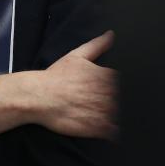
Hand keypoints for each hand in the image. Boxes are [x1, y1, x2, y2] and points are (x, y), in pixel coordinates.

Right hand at [0, 30, 116, 139]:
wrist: (37, 96)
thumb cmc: (56, 76)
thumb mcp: (76, 57)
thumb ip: (97, 45)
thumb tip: (112, 34)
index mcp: (107, 76)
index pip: (126, 82)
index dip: (125, 86)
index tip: (115, 89)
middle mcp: (108, 94)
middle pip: (126, 99)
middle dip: (121, 100)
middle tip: (111, 101)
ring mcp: (104, 112)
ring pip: (123, 115)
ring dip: (121, 115)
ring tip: (110, 112)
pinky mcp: (97, 128)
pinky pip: (115, 131)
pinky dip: (116, 131)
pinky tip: (111, 127)